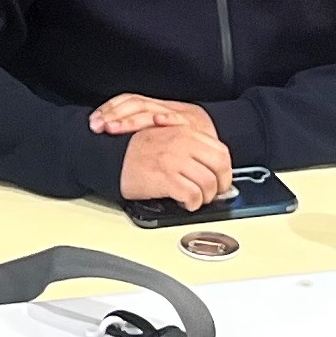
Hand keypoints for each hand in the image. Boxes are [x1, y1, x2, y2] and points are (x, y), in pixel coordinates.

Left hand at [89, 94, 215, 140]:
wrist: (216, 140)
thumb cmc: (186, 143)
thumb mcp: (161, 137)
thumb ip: (142, 137)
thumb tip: (112, 138)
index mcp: (155, 108)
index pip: (128, 100)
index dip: (110, 108)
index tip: (94, 120)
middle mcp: (164, 108)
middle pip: (135, 103)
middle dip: (113, 114)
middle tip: (98, 125)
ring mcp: (178, 115)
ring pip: (150, 109)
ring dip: (131, 119)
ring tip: (113, 127)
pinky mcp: (192, 124)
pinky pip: (177, 119)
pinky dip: (167, 119)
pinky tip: (157, 121)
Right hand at [120, 119, 235, 211]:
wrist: (110, 156)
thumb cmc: (136, 151)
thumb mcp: (167, 138)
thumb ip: (190, 148)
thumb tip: (212, 167)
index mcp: (185, 132)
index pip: (221, 152)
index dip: (225, 170)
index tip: (221, 180)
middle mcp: (183, 144)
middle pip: (219, 168)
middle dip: (220, 186)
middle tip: (213, 193)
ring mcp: (174, 161)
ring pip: (208, 184)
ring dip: (205, 197)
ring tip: (196, 200)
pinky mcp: (166, 178)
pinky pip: (192, 196)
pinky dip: (193, 203)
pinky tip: (185, 203)